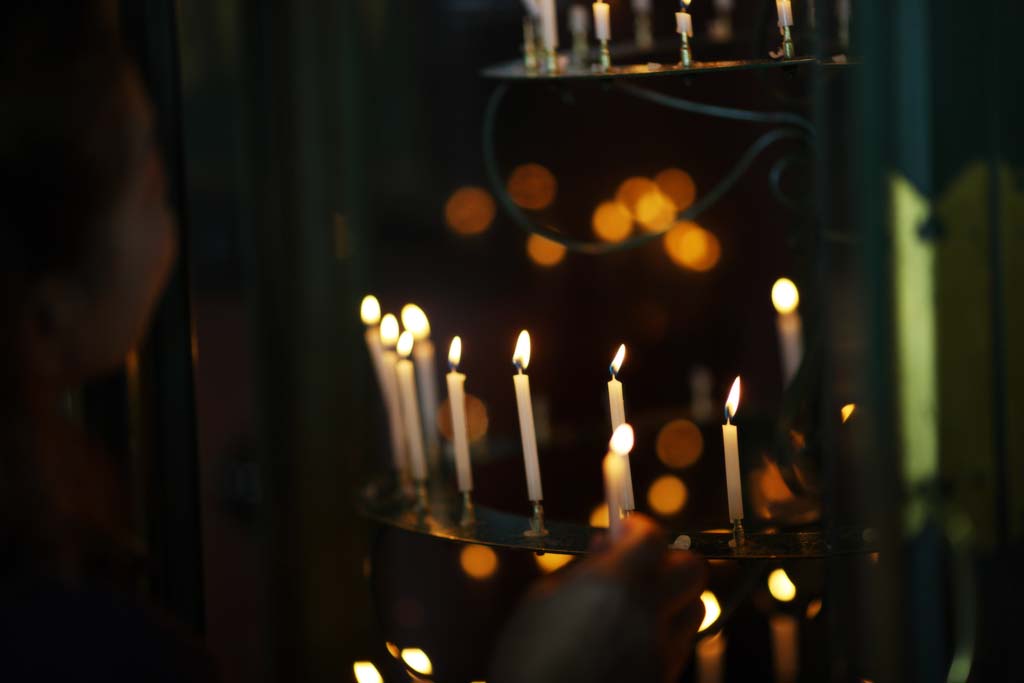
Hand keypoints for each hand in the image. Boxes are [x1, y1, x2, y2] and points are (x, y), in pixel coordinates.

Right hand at [491, 514, 706, 682]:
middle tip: (635, 565)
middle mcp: (649, 616)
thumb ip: (584, 568)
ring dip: (670, 597)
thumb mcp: (541, 601)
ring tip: (632, 607)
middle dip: (668, 558)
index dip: (638, 527)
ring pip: (694, 608)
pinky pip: (679, 643)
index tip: (620, 530)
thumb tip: (607, 544)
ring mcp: (663, 653)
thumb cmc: (527, 660)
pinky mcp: (665, 679)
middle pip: (693, 568)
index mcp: (614, 586)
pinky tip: (629, 639)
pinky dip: (663, 631)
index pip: (653, 536)